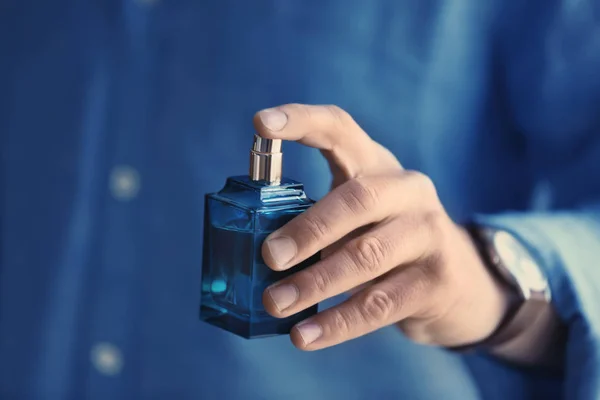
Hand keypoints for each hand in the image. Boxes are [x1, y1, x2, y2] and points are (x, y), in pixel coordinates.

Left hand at [254, 104, 510, 350]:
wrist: (460, 281)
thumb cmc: (386, 241)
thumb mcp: (357, 218)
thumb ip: (317, 220)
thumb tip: (254, 248)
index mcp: (378, 165)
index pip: (340, 129)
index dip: (301, 121)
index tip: (262, 124)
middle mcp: (408, 190)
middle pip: (358, 198)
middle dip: (309, 228)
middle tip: (269, 257)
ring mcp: (428, 233)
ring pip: (366, 255)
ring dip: (315, 283)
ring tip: (276, 303)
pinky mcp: (436, 280)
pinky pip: (378, 304)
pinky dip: (337, 322)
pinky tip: (305, 337)